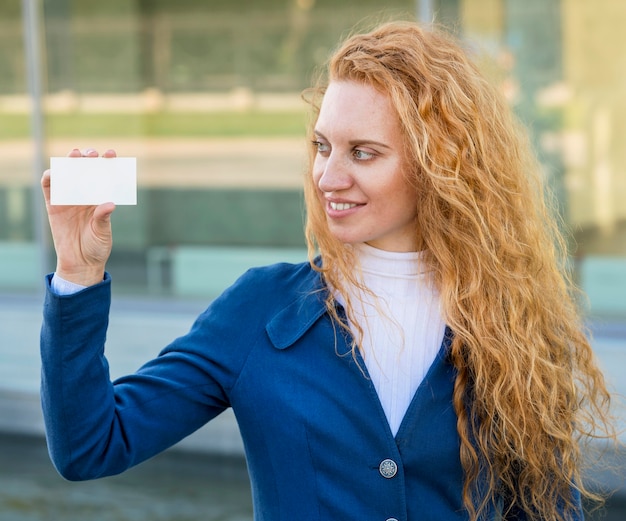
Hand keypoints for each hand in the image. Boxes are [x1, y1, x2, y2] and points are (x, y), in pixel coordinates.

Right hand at [41, 148, 116, 285]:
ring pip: (67, 175)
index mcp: (100, 199)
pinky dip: (50, 178)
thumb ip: (103, 217)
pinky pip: (49, 188)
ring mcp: (68, 199)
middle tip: (91, 154)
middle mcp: (85, 196)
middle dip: (88, 159)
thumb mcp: (103, 232)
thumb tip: (109, 204)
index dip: (107, 163)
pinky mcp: (53, 206)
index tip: (111, 154)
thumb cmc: (96, 247)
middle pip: (85, 171)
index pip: (104, 177)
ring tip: (74, 156)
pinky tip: (54, 173)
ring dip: (69, 163)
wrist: (80, 262)